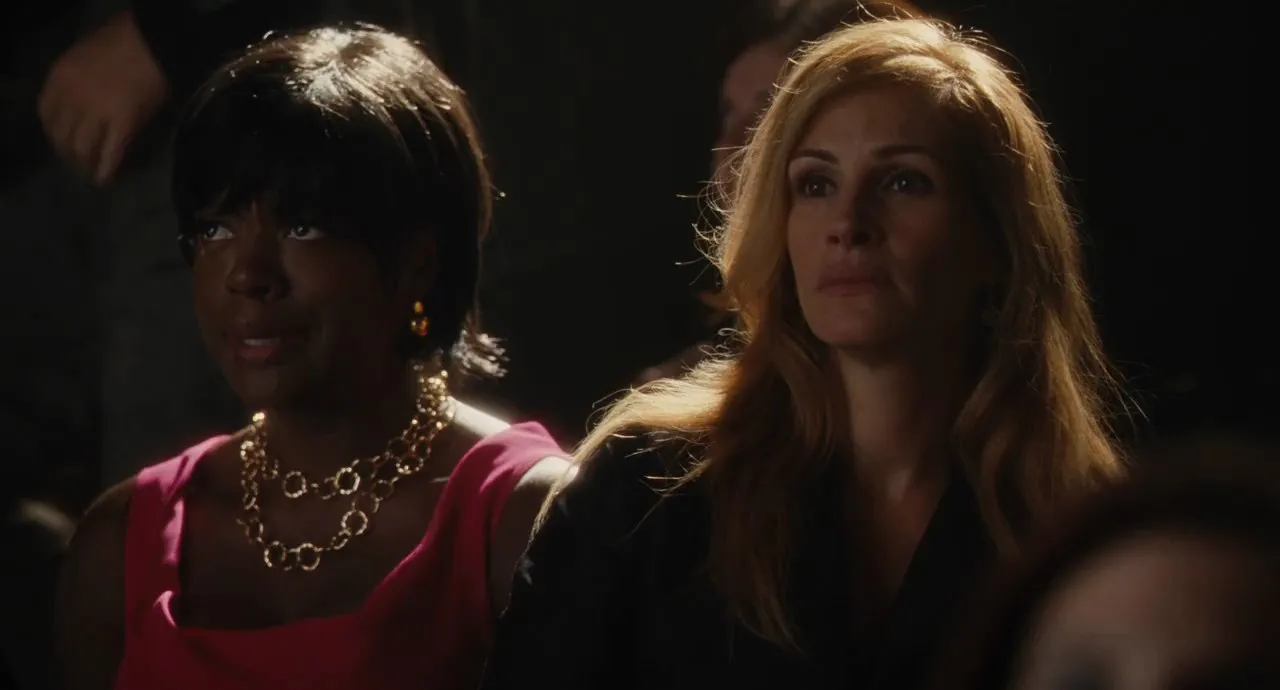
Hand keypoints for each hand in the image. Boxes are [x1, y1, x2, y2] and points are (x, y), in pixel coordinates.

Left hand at [39, 11, 167, 183]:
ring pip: (84, 148)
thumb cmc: (122, 42)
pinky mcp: (123, 125)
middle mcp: (73, 98)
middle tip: (79, 161)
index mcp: (60, 79)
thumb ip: (75, 82)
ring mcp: (97, 113)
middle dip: (69, 152)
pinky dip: (107, 169)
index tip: (62, 139)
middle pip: (63, 136)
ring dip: (86, 163)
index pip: (47, 114)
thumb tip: (77, 107)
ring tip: (91, 171)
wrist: (153, 42)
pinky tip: (106, 179)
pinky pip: (111, 152)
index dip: (53, 131)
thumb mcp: (83, 56)